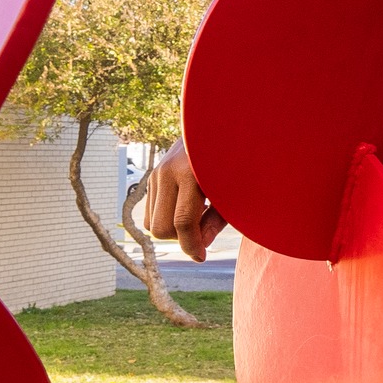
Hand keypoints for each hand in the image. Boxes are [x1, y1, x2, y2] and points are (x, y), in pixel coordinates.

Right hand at [144, 137, 225, 261]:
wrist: (216, 125)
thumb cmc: (233, 160)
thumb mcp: (233, 191)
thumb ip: (216, 220)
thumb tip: (199, 248)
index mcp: (192, 173)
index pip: (183, 222)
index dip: (192, 245)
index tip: (202, 256)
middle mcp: (167, 172)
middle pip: (160, 229)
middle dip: (180, 238)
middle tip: (203, 233)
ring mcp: (156, 173)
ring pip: (150, 224)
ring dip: (172, 230)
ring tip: (197, 217)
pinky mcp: (151, 176)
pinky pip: (148, 214)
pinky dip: (165, 220)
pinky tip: (186, 208)